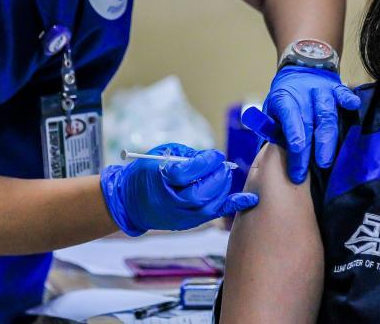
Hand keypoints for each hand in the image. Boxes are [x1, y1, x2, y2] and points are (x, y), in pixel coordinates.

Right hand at [100, 143, 258, 235]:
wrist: (130, 202)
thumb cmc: (147, 173)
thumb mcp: (162, 155)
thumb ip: (187, 156)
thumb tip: (212, 158)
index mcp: (159, 181)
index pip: (187, 173)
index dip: (205, 162)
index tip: (216, 155)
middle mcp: (169, 202)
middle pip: (200, 193)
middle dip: (218, 177)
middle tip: (224, 166)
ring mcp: (179, 216)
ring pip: (208, 206)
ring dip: (223, 189)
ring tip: (226, 175)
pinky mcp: (187, 223)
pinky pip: (212, 215)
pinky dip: (231, 206)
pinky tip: (248, 199)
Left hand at [254, 66, 360, 183]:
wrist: (299, 72)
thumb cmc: (286, 100)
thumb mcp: (272, 111)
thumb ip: (273, 130)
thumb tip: (271, 157)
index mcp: (284, 99)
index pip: (289, 118)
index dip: (294, 135)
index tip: (297, 154)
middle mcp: (303, 94)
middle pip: (309, 121)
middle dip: (311, 147)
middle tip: (314, 168)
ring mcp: (321, 90)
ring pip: (327, 113)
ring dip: (328, 137)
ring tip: (328, 160)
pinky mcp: (336, 88)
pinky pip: (343, 93)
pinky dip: (348, 99)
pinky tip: (354, 105)